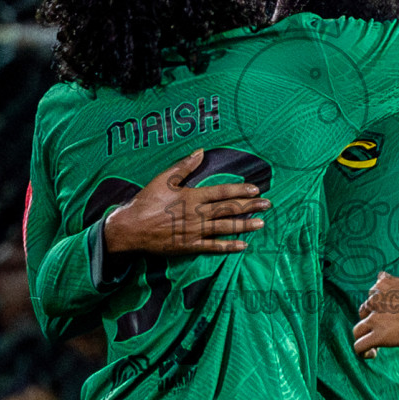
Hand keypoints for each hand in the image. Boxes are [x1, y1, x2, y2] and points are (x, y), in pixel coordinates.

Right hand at [102, 149, 269, 255]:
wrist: (130, 228)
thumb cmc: (146, 202)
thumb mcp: (163, 179)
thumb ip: (184, 166)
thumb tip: (200, 152)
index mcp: (191, 196)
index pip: (222, 192)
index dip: (240, 191)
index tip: (256, 189)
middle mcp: (197, 214)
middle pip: (229, 210)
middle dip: (250, 207)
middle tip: (268, 205)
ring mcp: (194, 232)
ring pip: (225, 228)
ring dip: (245, 225)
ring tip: (262, 224)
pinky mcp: (189, 246)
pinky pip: (213, 247)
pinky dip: (228, 246)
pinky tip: (243, 245)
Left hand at [352, 272, 398, 357]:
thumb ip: (398, 279)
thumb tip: (384, 276)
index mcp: (384, 285)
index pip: (372, 293)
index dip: (380, 304)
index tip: (389, 312)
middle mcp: (375, 299)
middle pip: (364, 311)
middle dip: (372, 319)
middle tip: (386, 328)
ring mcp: (375, 318)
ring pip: (358, 330)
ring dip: (365, 336)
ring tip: (374, 344)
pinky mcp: (379, 336)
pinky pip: (359, 346)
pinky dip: (363, 351)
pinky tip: (372, 353)